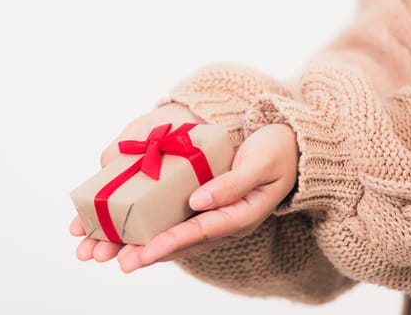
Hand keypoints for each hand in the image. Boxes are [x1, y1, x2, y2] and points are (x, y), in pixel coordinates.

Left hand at [70, 106, 298, 272]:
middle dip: (151, 254)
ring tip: (119, 255)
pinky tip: (136, 234)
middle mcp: (226, 223)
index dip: (170, 243)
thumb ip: (232, 184)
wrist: (292, 148)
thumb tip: (198, 201)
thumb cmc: (278, 152)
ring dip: (149, 247)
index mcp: (240, 215)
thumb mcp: (260, 164)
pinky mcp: (209, 208)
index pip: (199, 233)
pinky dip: (158, 231)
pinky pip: (181, 224)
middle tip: (120, 262)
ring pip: (179, 239)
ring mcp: (217, 218)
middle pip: (184, 243)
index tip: (142, 252)